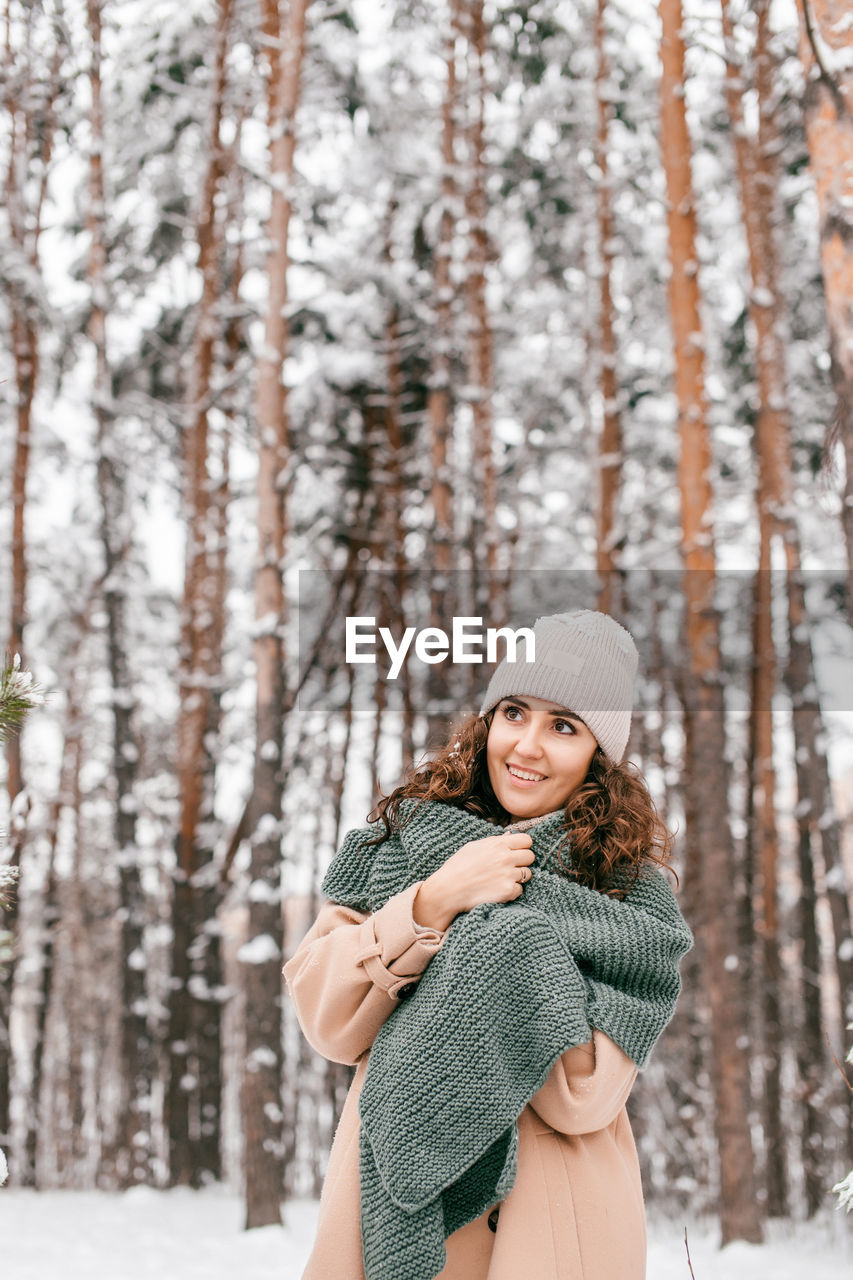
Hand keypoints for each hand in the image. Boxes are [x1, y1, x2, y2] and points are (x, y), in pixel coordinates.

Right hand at [412, 832, 534, 930]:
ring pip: (527, 874)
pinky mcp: (508, 891)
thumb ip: (495, 840)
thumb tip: (511, 835)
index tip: (516, 852)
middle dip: (522, 861)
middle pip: (530, 856)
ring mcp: (508, 875)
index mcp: (498, 844)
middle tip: (510, 867)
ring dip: (518, 877)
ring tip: (502, 879)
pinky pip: (520, 889)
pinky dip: (512, 891)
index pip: (527, 840)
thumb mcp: (474, 847)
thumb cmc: (458, 866)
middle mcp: (506, 858)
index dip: (523, 846)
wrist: (448, 890)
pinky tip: (498, 890)